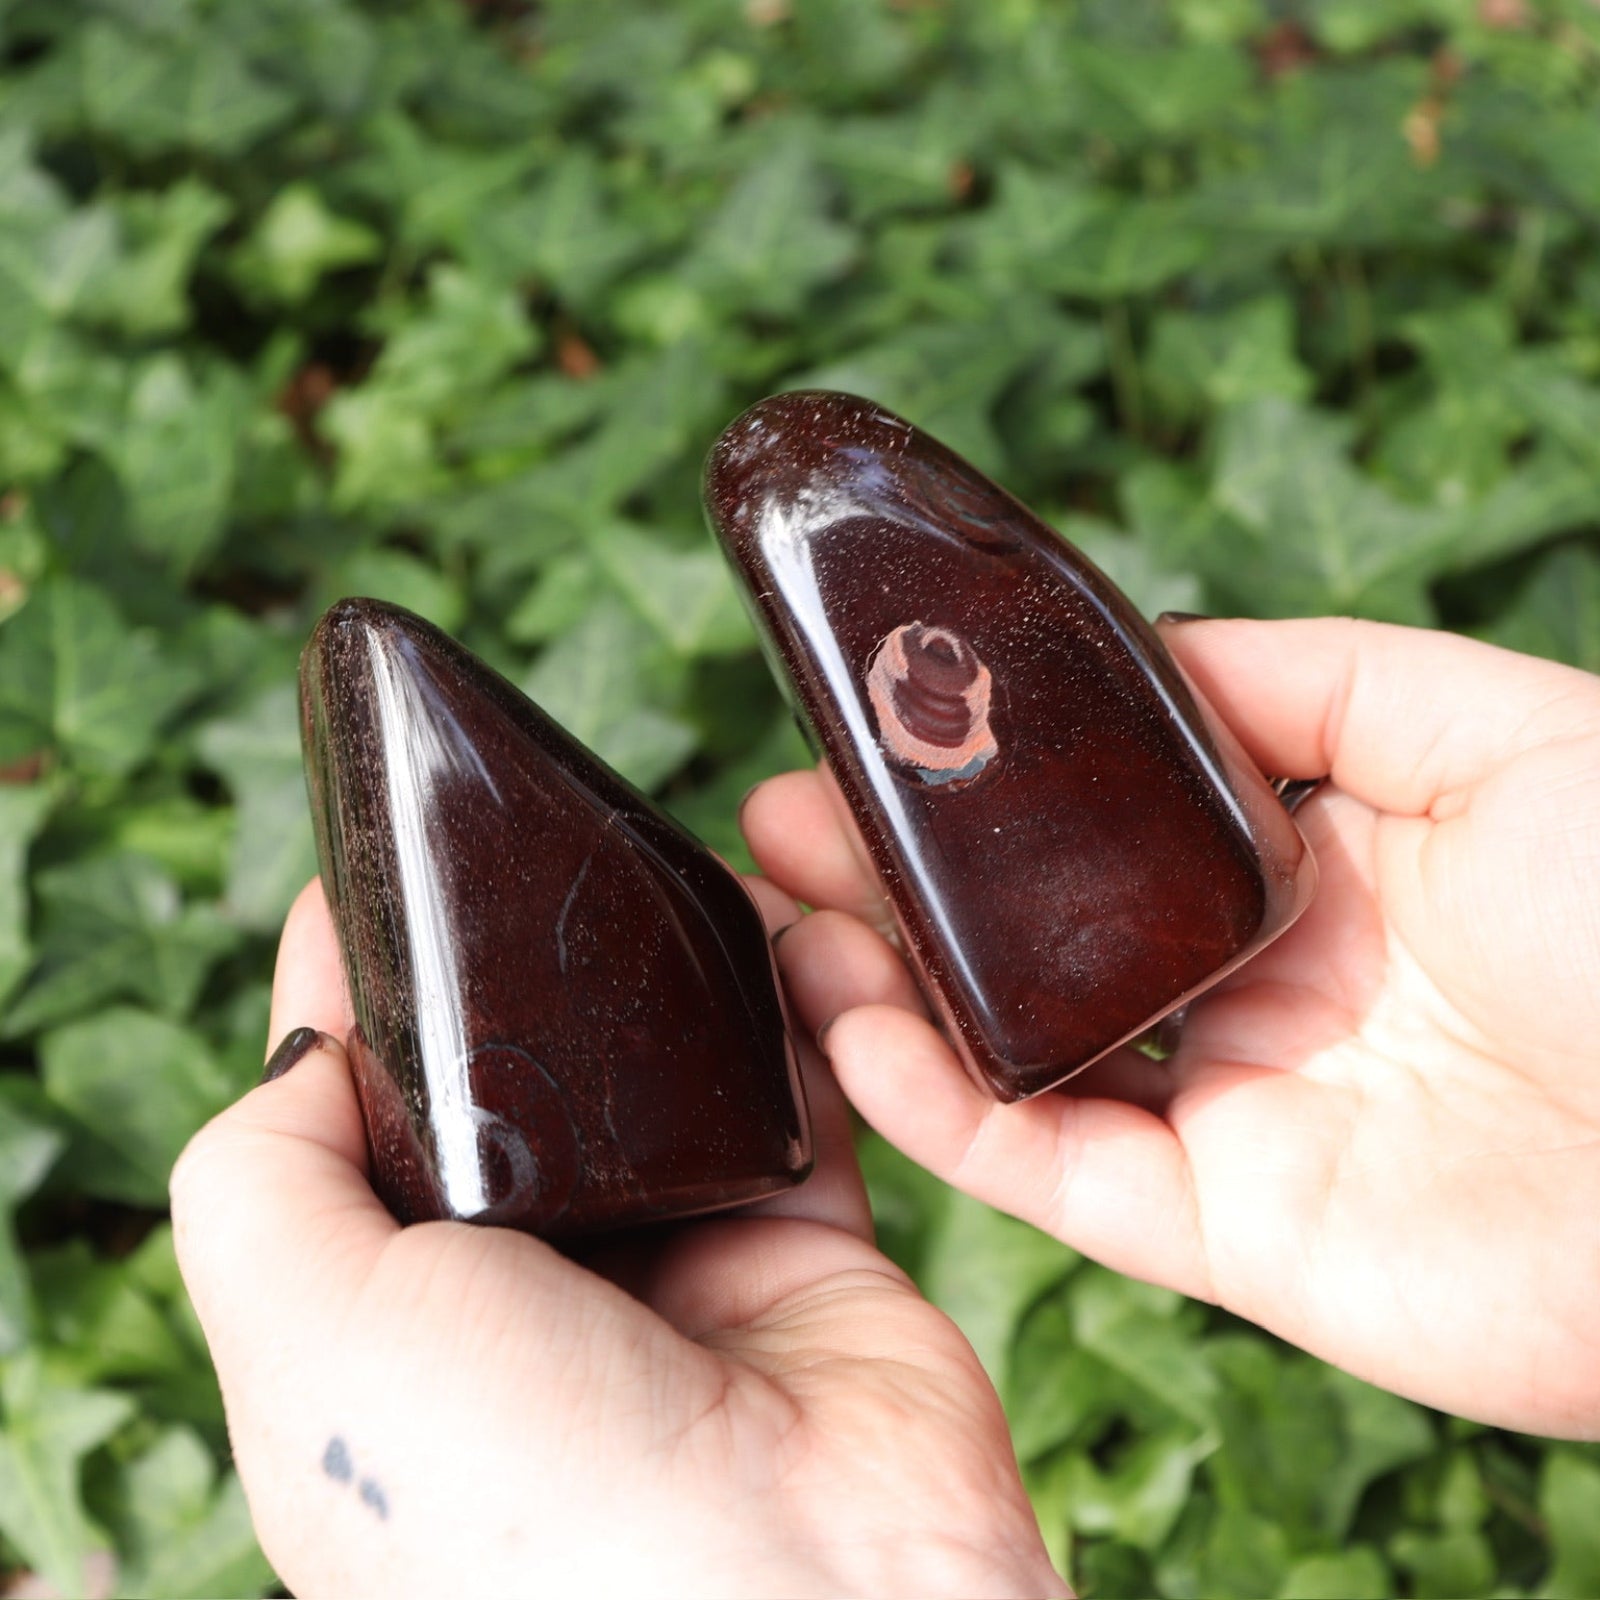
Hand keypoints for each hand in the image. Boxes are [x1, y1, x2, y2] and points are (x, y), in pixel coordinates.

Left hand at [171, 880, 1064, 1599]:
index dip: (364, 990)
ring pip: (666, 1074)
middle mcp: (533, 1295)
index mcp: (396, 1324)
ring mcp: (675, 1267)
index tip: (384, 875)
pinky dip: (793, 1013)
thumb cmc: (521, 1502)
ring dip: (673, 974)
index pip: (362, 1117)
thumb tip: (308, 1040)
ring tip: (669, 859)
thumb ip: (261, 1175)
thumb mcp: (310, 1333)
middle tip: (552, 843)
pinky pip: (796, 1093)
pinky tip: (774, 928)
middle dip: (532, 968)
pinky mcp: (804, 1246)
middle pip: (525, 1081)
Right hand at [744, 618, 1599, 1438]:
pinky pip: (1053, 1173)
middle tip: (775, 819)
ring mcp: (1239, 1111)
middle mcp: (1260, 987)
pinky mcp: (1231, 1231)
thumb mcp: (1491, 727)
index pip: (1106, 825)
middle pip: (1037, 937)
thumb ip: (1305, 681)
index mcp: (1316, 865)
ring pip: (1020, 1055)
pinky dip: (945, 1114)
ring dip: (889, 991)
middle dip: (900, 878)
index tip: (882, 730)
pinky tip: (860, 1032)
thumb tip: (1142, 652)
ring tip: (785, 921)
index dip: (991, 784)